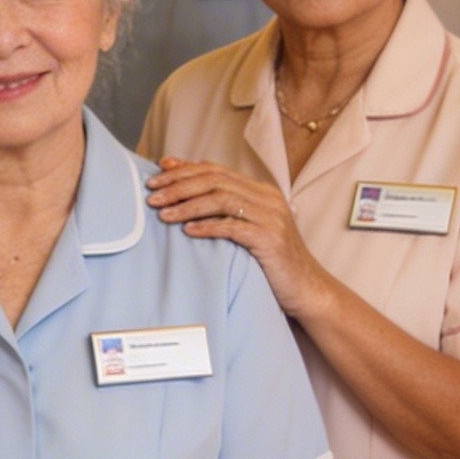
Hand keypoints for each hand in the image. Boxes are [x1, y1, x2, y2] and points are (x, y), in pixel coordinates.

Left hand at [147, 158, 327, 315]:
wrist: (307, 289)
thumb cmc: (271, 262)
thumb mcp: (248, 230)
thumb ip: (225, 212)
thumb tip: (185, 198)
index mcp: (260, 191)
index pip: (216, 170)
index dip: (185, 169)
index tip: (158, 172)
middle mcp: (267, 198)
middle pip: (215, 181)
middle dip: (179, 185)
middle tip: (152, 195)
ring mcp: (271, 217)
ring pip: (221, 199)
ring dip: (188, 205)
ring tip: (163, 214)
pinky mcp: (270, 238)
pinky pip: (233, 227)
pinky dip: (208, 227)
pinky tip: (188, 231)